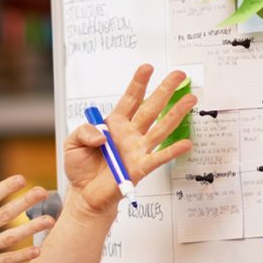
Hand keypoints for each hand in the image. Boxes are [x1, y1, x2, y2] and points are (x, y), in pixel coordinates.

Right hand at [0, 173, 55, 262]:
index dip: (6, 187)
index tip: (22, 179)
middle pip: (4, 214)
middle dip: (25, 202)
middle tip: (43, 192)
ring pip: (10, 238)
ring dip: (31, 228)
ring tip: (49, 220)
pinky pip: (5, 261)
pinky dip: (22, 256)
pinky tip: (37, 250)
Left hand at [63, 64, 196, 215]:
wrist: (84, 194)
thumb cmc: (80, 168)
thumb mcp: (72, 143)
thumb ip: (84, 132)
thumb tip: (103, 134)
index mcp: (114, 124)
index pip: (129, 99)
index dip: (138, 83)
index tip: (147, 68)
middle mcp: (129, 134)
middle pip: (150, 108)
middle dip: (164, 90)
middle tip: (178, 74)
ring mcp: (137, 149)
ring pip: (160, 128)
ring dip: (176, 113)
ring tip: (190, 99)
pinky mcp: (140, 168)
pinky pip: (159, 158)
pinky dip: (172, 151)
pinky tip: (186, 143)